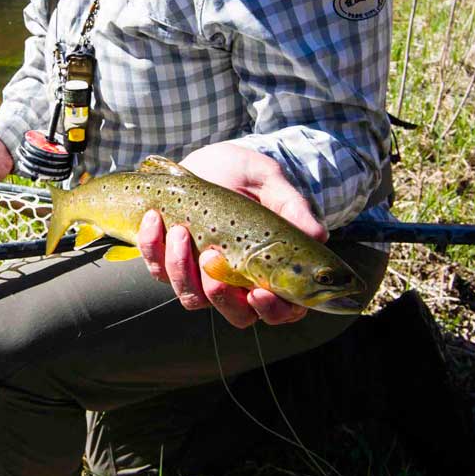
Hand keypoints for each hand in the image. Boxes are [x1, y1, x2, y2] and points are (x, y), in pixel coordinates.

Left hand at [136, 143, 326, 328]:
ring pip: (193, 298)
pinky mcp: (172, 263)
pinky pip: (159, 271)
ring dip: (183, 268)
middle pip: (237, 315)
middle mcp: (240, 282)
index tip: (258, 292)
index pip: (282, 310)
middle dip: (221, 296)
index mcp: (273, 270)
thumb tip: (319, 234)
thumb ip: (293, 207)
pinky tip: (156, 218)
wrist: (206, 160)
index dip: (273, 310)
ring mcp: (204, 276)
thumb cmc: (246, 174)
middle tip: (212, 260)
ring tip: (181, 229)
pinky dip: (155, 247)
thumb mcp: (270, 181)